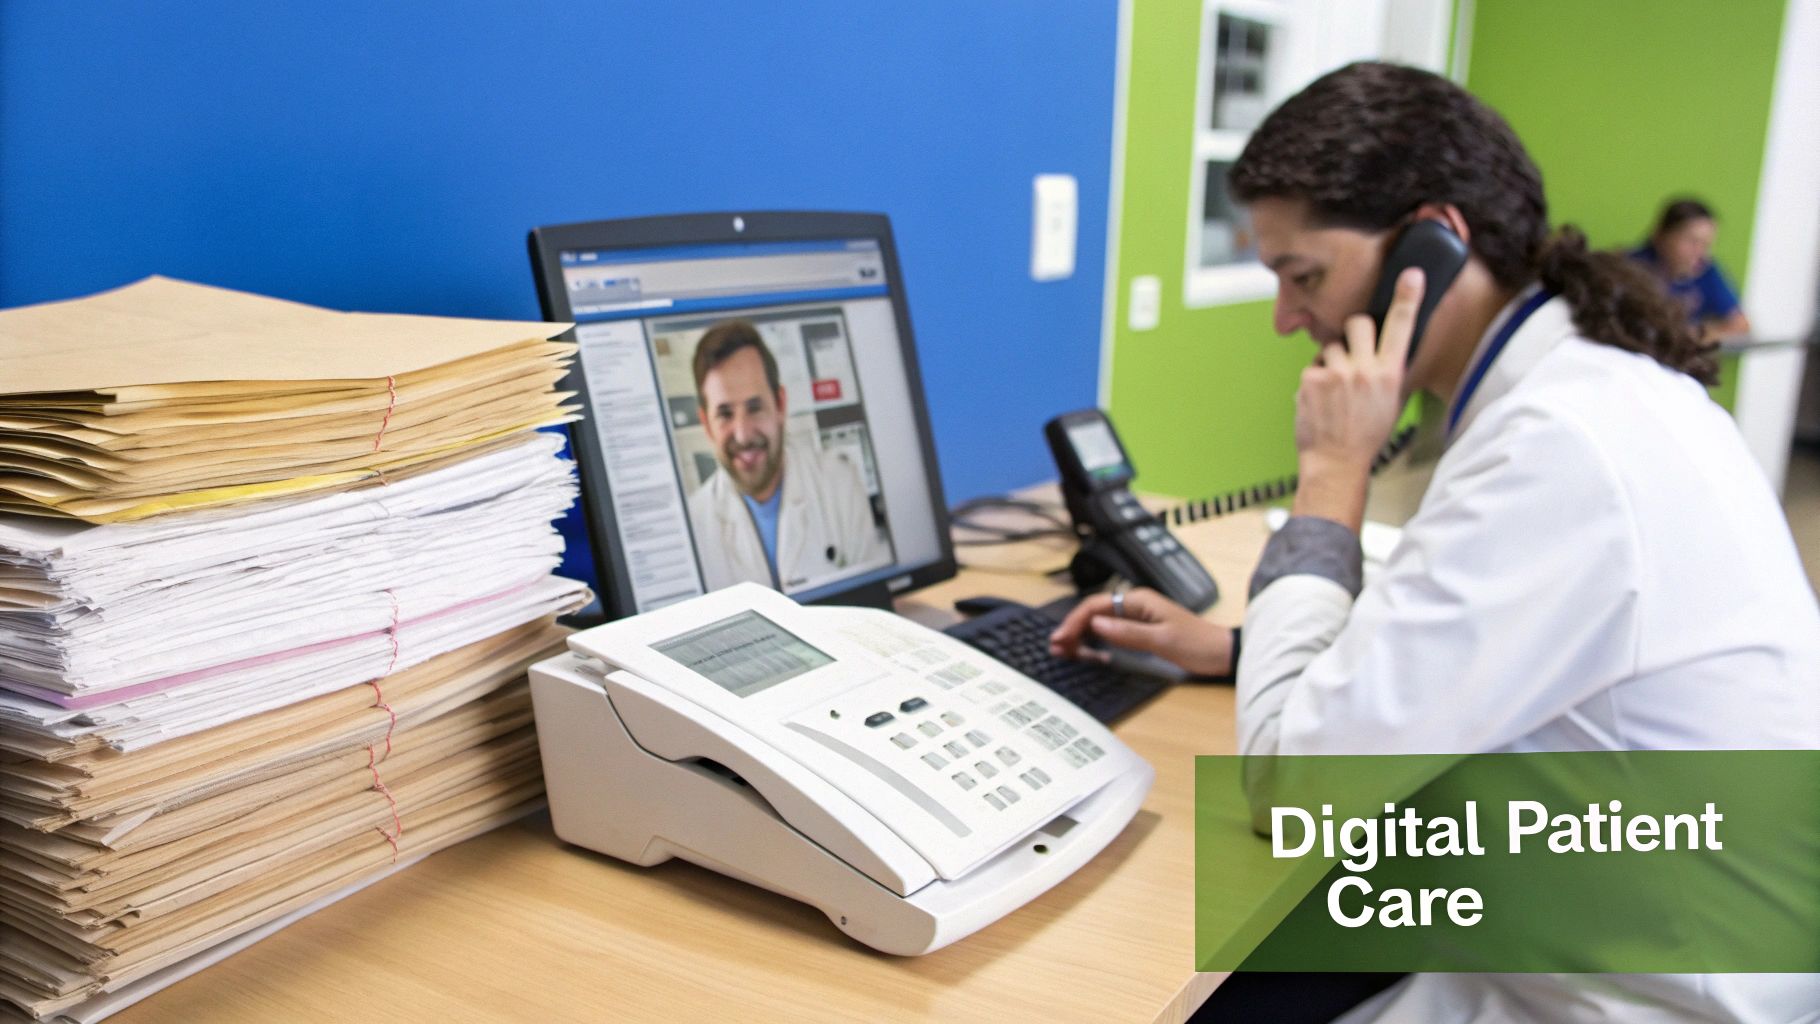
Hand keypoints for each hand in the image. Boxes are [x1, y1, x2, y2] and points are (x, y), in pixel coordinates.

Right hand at [1047, 587, 1231, 677]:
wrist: (1222, 653)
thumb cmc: (1197, 644)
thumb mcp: (1161, 640)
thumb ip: (1127, 632)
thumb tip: (1095, 623)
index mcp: (1139, 600)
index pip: (1096, 605)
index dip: (1075, 621)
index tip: (1061, 639)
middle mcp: (1135, 604)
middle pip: (1094, 612)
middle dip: (1073, 628)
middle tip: (1056, 648)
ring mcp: (1138, 617)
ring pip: (1100, 622)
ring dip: (1081, 635)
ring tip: (1063, 650)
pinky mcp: (1141, 630)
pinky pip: (1111, 631)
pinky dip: (1095, 640)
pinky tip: (1085, 650)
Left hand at [1293, 266, 1425, 530]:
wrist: (1337, 462)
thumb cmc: (1365, 435)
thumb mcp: (1389, 401)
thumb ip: (1384, 372)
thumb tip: (1378, 352)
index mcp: (1390, 374)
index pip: (1401, 327)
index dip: (1407, 298)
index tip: (1412, 274)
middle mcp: (1366, 369)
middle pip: (1358, 322)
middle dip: (1352, 331)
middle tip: (1351, 351)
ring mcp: (1338, 373)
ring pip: (1330, 345)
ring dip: (1330, 361)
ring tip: (1333, 392)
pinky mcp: (1312, 379)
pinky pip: (1312, 367)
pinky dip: (1313, 382)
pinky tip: (1318, 403)